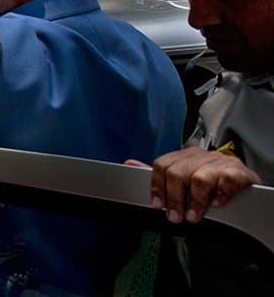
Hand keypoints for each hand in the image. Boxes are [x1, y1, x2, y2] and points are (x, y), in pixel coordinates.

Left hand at [130, 147, 260, 223]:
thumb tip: (129, 163)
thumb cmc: (210, 186)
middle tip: (176, 217)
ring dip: (195, 202)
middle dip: (174, 199)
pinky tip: (217, 204)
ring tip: (193, 216)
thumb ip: (160, 175)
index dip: (157, 187)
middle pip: (177, 173)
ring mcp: (220, 162)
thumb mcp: (184, 181)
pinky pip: (226, 181)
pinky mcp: (238, 172)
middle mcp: (201, 156)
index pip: (162, 165)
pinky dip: (219, 195)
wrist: (244, 189)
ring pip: (199, 178)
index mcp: (185, 156)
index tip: (157, 206)